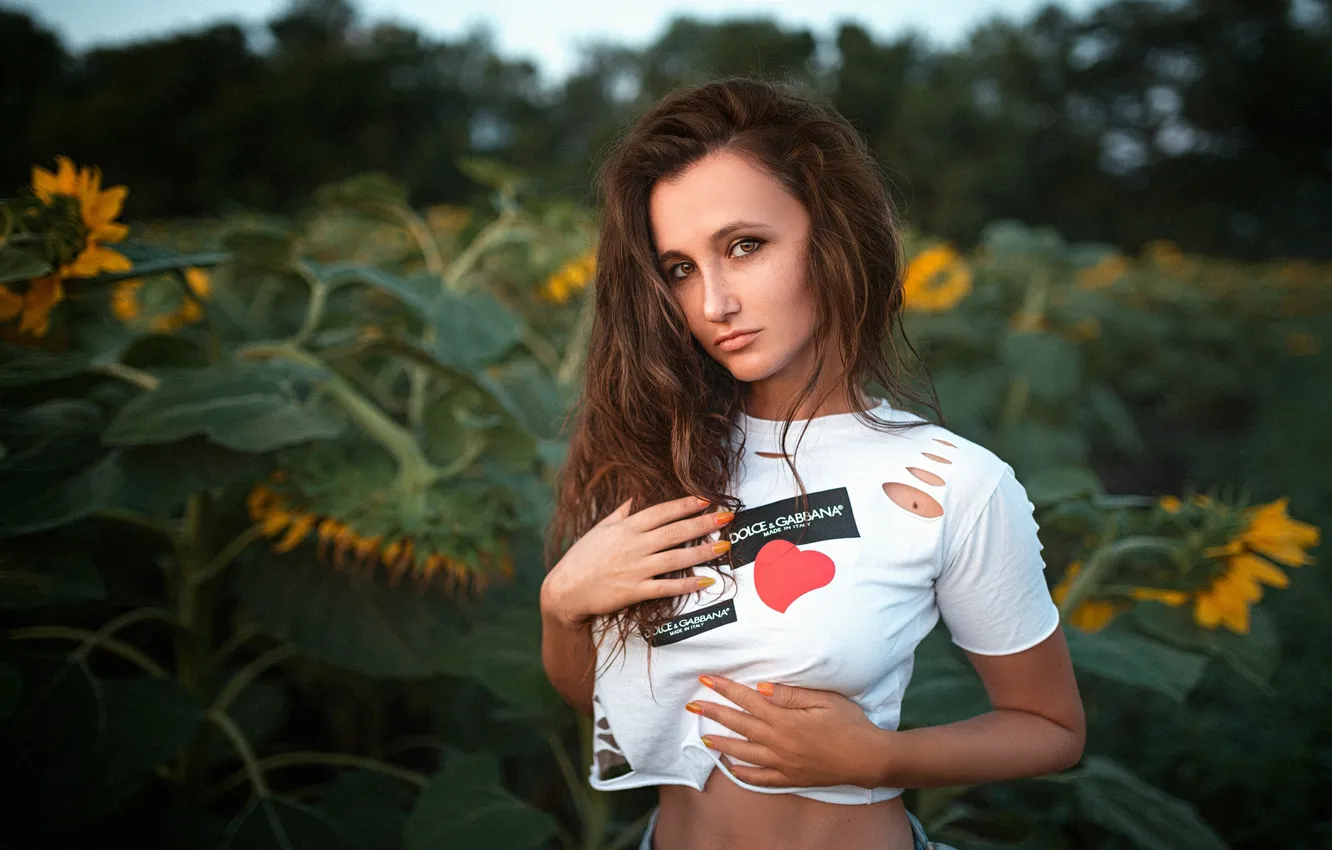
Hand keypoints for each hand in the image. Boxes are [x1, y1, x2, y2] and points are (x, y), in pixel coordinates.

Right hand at [540, 495, 733, 627]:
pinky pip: (665, 587)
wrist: (564, 591)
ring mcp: (634, 569)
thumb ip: (621, 513)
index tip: (706, 498)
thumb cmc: (581, 558)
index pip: (661, 512)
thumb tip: (636, 496)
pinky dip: (687, 585)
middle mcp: (633, 546)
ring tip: (723, 546)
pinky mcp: (634, 591)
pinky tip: (706, 581)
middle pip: (674, 532)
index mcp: (625, 528)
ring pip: (675, 558)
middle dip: (702, 523)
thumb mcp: (599, 529)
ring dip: (702, 552)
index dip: (685, 505)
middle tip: (727, 517)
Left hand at [687, 675, 891, 788]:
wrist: (868, 758)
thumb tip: (762, 687)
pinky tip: (732, 767)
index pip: (748, 700)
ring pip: (744, 753)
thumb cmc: (850, 723)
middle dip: (713, 713)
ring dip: (721, 744)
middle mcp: (779, 742)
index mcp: (786, 720)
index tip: (706, 679)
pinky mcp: (791, 778)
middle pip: (740, 725)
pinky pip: (761, 778)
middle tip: (693, 705)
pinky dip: (743, 774)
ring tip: (703, 738)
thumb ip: (792, 694)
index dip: (725, 689)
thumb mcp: (825, 700)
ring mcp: (783, 763)